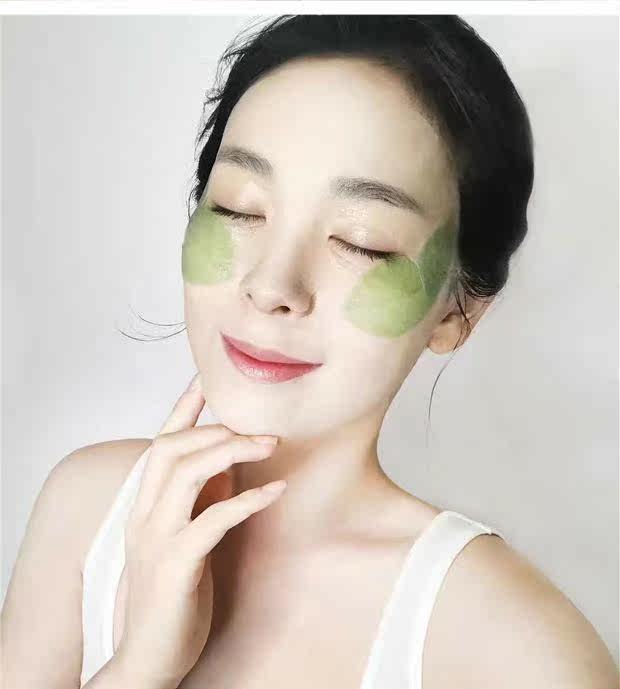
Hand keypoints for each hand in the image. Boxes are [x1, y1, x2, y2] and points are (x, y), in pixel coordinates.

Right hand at [114, 374, 285, 688]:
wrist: (148, 657)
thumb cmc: (173, 595)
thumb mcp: (185, 538)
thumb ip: (199, 500)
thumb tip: (228, 466)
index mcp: (144, 506)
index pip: (159, 445)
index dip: (182, 409)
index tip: (206, 380)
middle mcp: (143, 515)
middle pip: (170, 449)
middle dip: (218, 429)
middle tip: (264, 427)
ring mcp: (155, 539)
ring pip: (186, 473)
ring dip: (231, 451)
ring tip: (271, 444)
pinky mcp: (175, 566)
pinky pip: (212, 519)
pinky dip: (246, 500)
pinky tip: (276, 492)